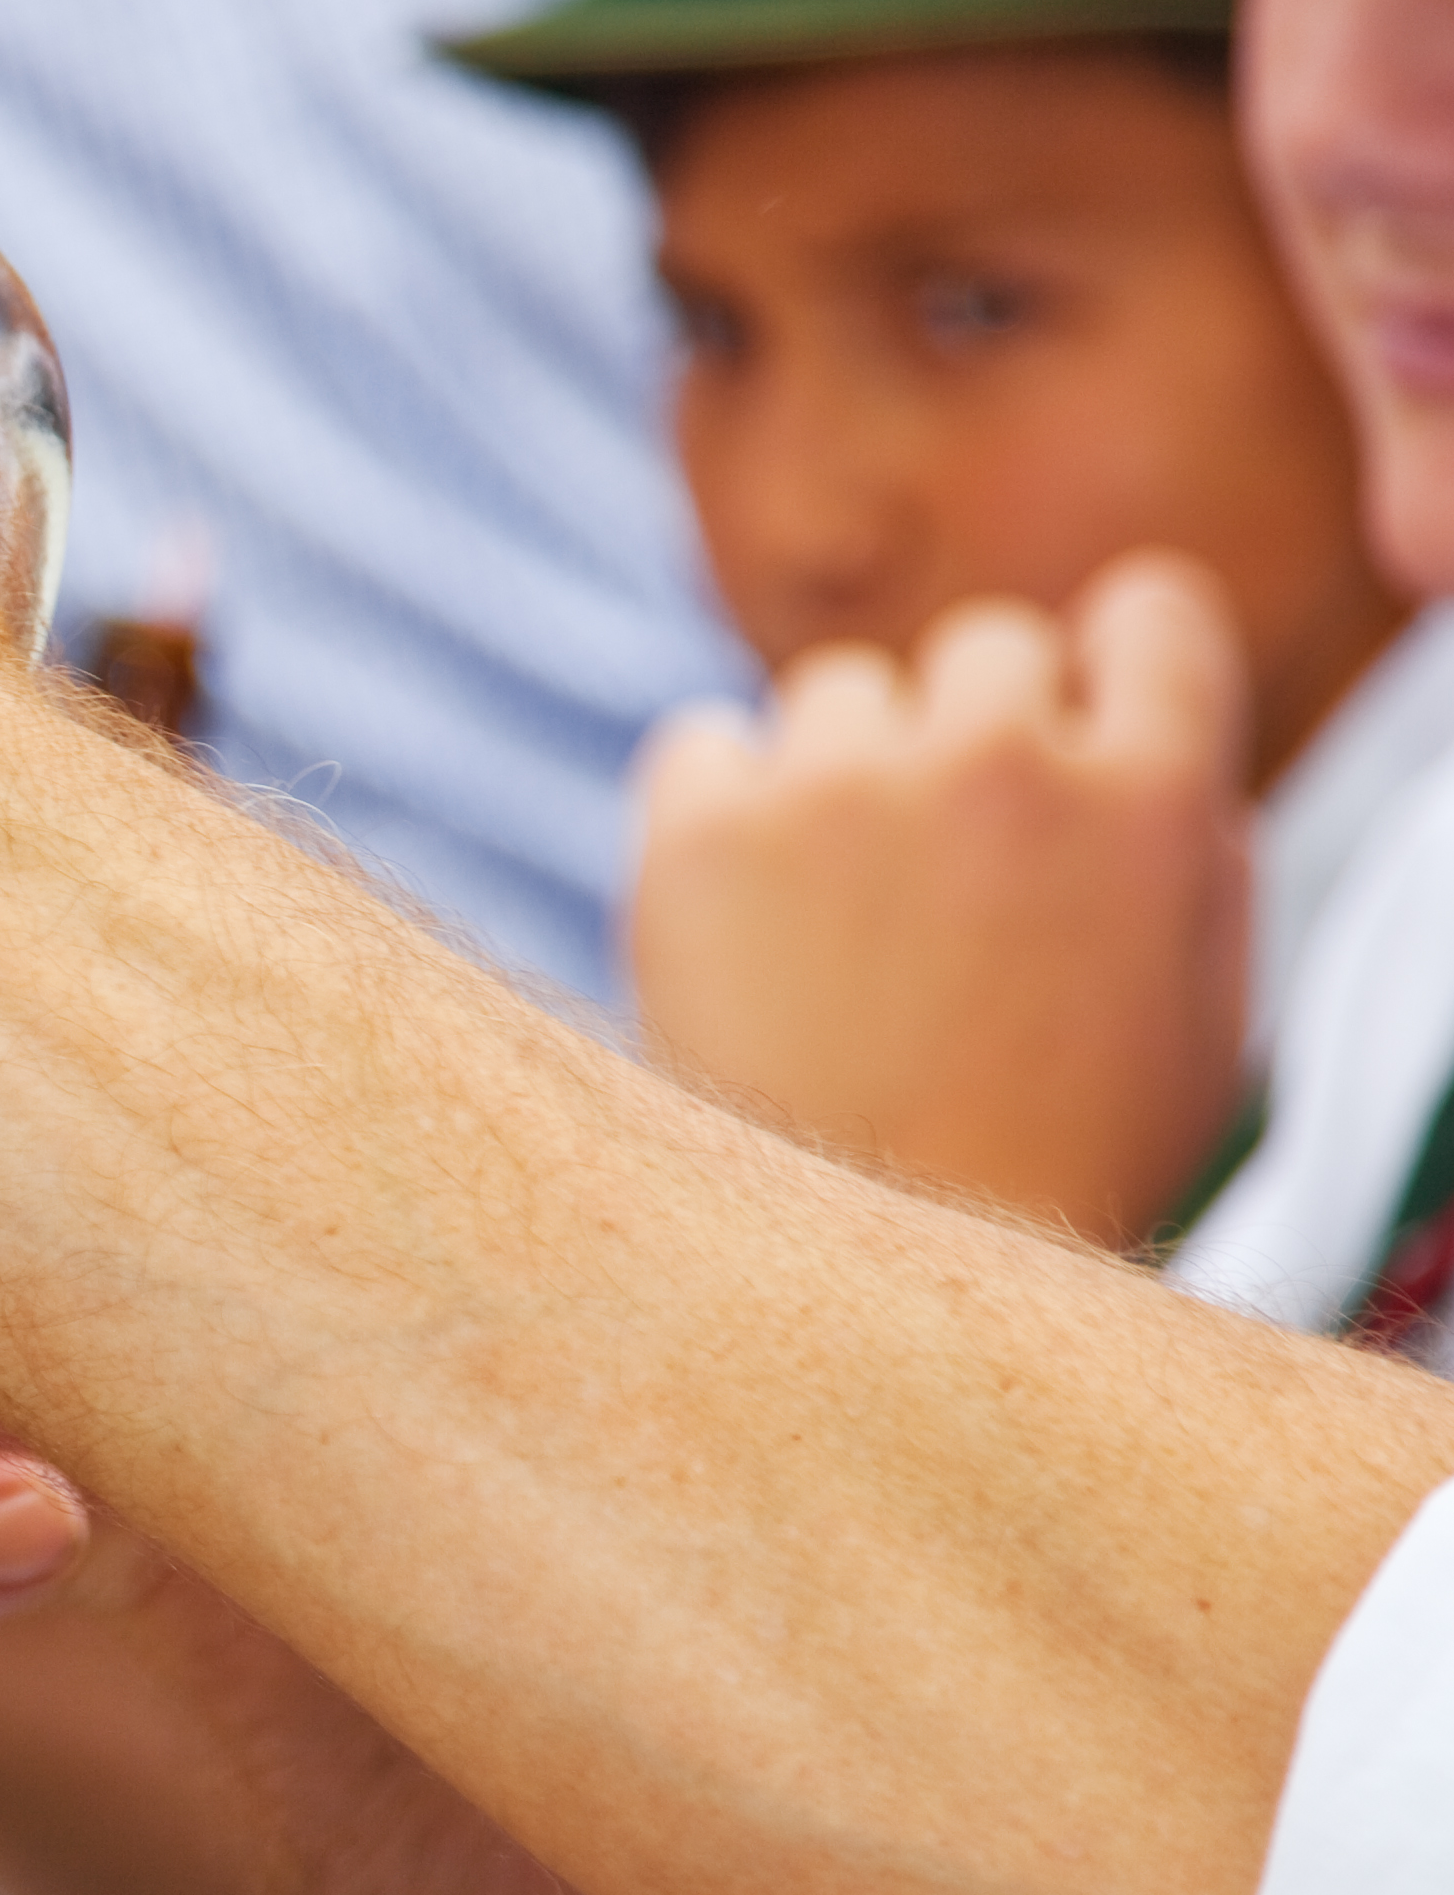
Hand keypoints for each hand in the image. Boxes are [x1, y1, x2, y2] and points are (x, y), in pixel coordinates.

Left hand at [625, 562, 1250, 1244]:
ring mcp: (844, 785)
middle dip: (967, 736)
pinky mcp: (702, 827)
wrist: (867, 1282)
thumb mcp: (1193, 1004)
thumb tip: (1123, 717)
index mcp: (1157, 796)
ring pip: (837, 694)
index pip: (1149, 613)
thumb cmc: (1047, 1158)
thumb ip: (1179, 839)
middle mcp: (1003, 761)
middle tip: (940, 874)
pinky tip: (741, 923)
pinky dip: (714, 814)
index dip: (1108, 665)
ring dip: (838, 776)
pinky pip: (701, 745)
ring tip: (839, 928)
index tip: (1071, 719)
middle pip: (985, 650)